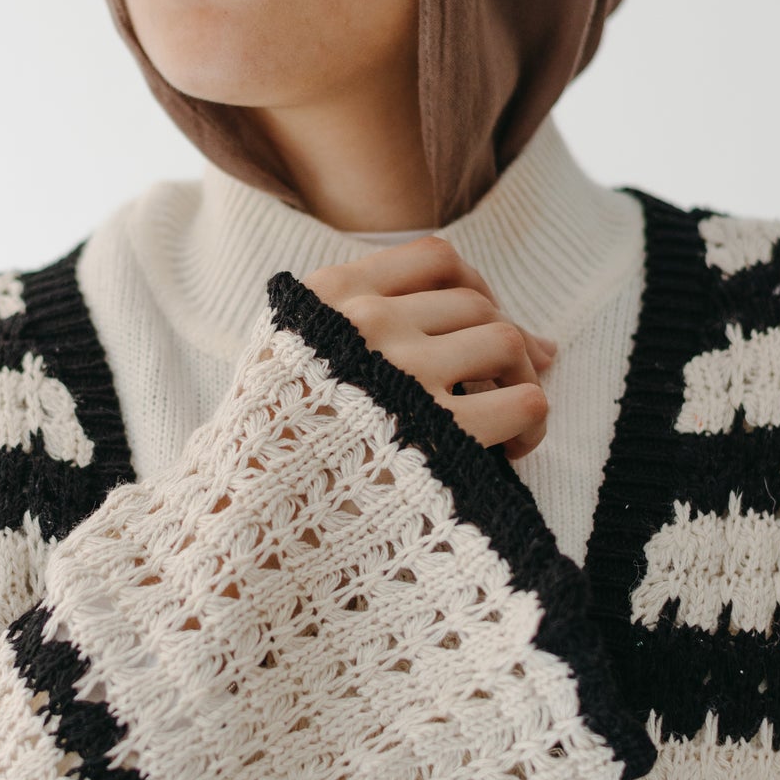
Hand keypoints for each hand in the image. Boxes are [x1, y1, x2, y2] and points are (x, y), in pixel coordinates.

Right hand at [305, 235, 556, 461]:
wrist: (248, 520)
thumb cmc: (280, 450)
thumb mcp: (294, 360)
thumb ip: (357, 326)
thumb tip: (488, 323)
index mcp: (328, 297)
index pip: (436, 259)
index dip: (475, 290)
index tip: (474, 330)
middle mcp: (366, 323)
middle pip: (476, 303)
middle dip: (501, 342)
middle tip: (499, 386)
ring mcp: (403, 372)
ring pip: (504, 341)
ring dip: (520, 378)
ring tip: (508, 418)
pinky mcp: (441, 430)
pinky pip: (523, 399)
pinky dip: (532, 418)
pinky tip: (516, 445)